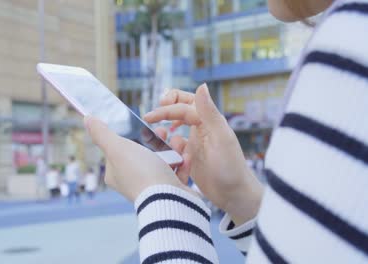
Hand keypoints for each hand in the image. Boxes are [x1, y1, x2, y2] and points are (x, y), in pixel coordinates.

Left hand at [84, 115, 191, 201]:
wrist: (171, 200)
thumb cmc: (141, 173)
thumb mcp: (117, 148)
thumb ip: (102, 133)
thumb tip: (87, 119)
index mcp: (116, 174)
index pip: (120, 148)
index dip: (132, 135)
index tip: (143, 126)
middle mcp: (133, 181)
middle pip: (144, 153)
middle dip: (157, 140)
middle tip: (164, 131)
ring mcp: (153, 187)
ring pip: (164, 161)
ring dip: (173, 149)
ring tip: (178, 142)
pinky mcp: (172, 191)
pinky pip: (178, 172)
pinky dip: (183, 163)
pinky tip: (186, 156)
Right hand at [144, 84, 262, 224]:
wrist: (234, 196)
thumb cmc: (231, 168)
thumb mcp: (220, 138)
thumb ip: (209, 112)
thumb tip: (201, 85)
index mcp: (209, 120)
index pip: (183, 105)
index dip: (166, 107)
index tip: (151, 116)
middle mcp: (202, 127)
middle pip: (178, 110)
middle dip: (162, 113)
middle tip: (147, 119)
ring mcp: (196, 142)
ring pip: (174, 128)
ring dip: (164, 131)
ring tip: (158, 138)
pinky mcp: (190, 157)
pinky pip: (174, 146)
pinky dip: (168, 146)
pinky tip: (166, 153)